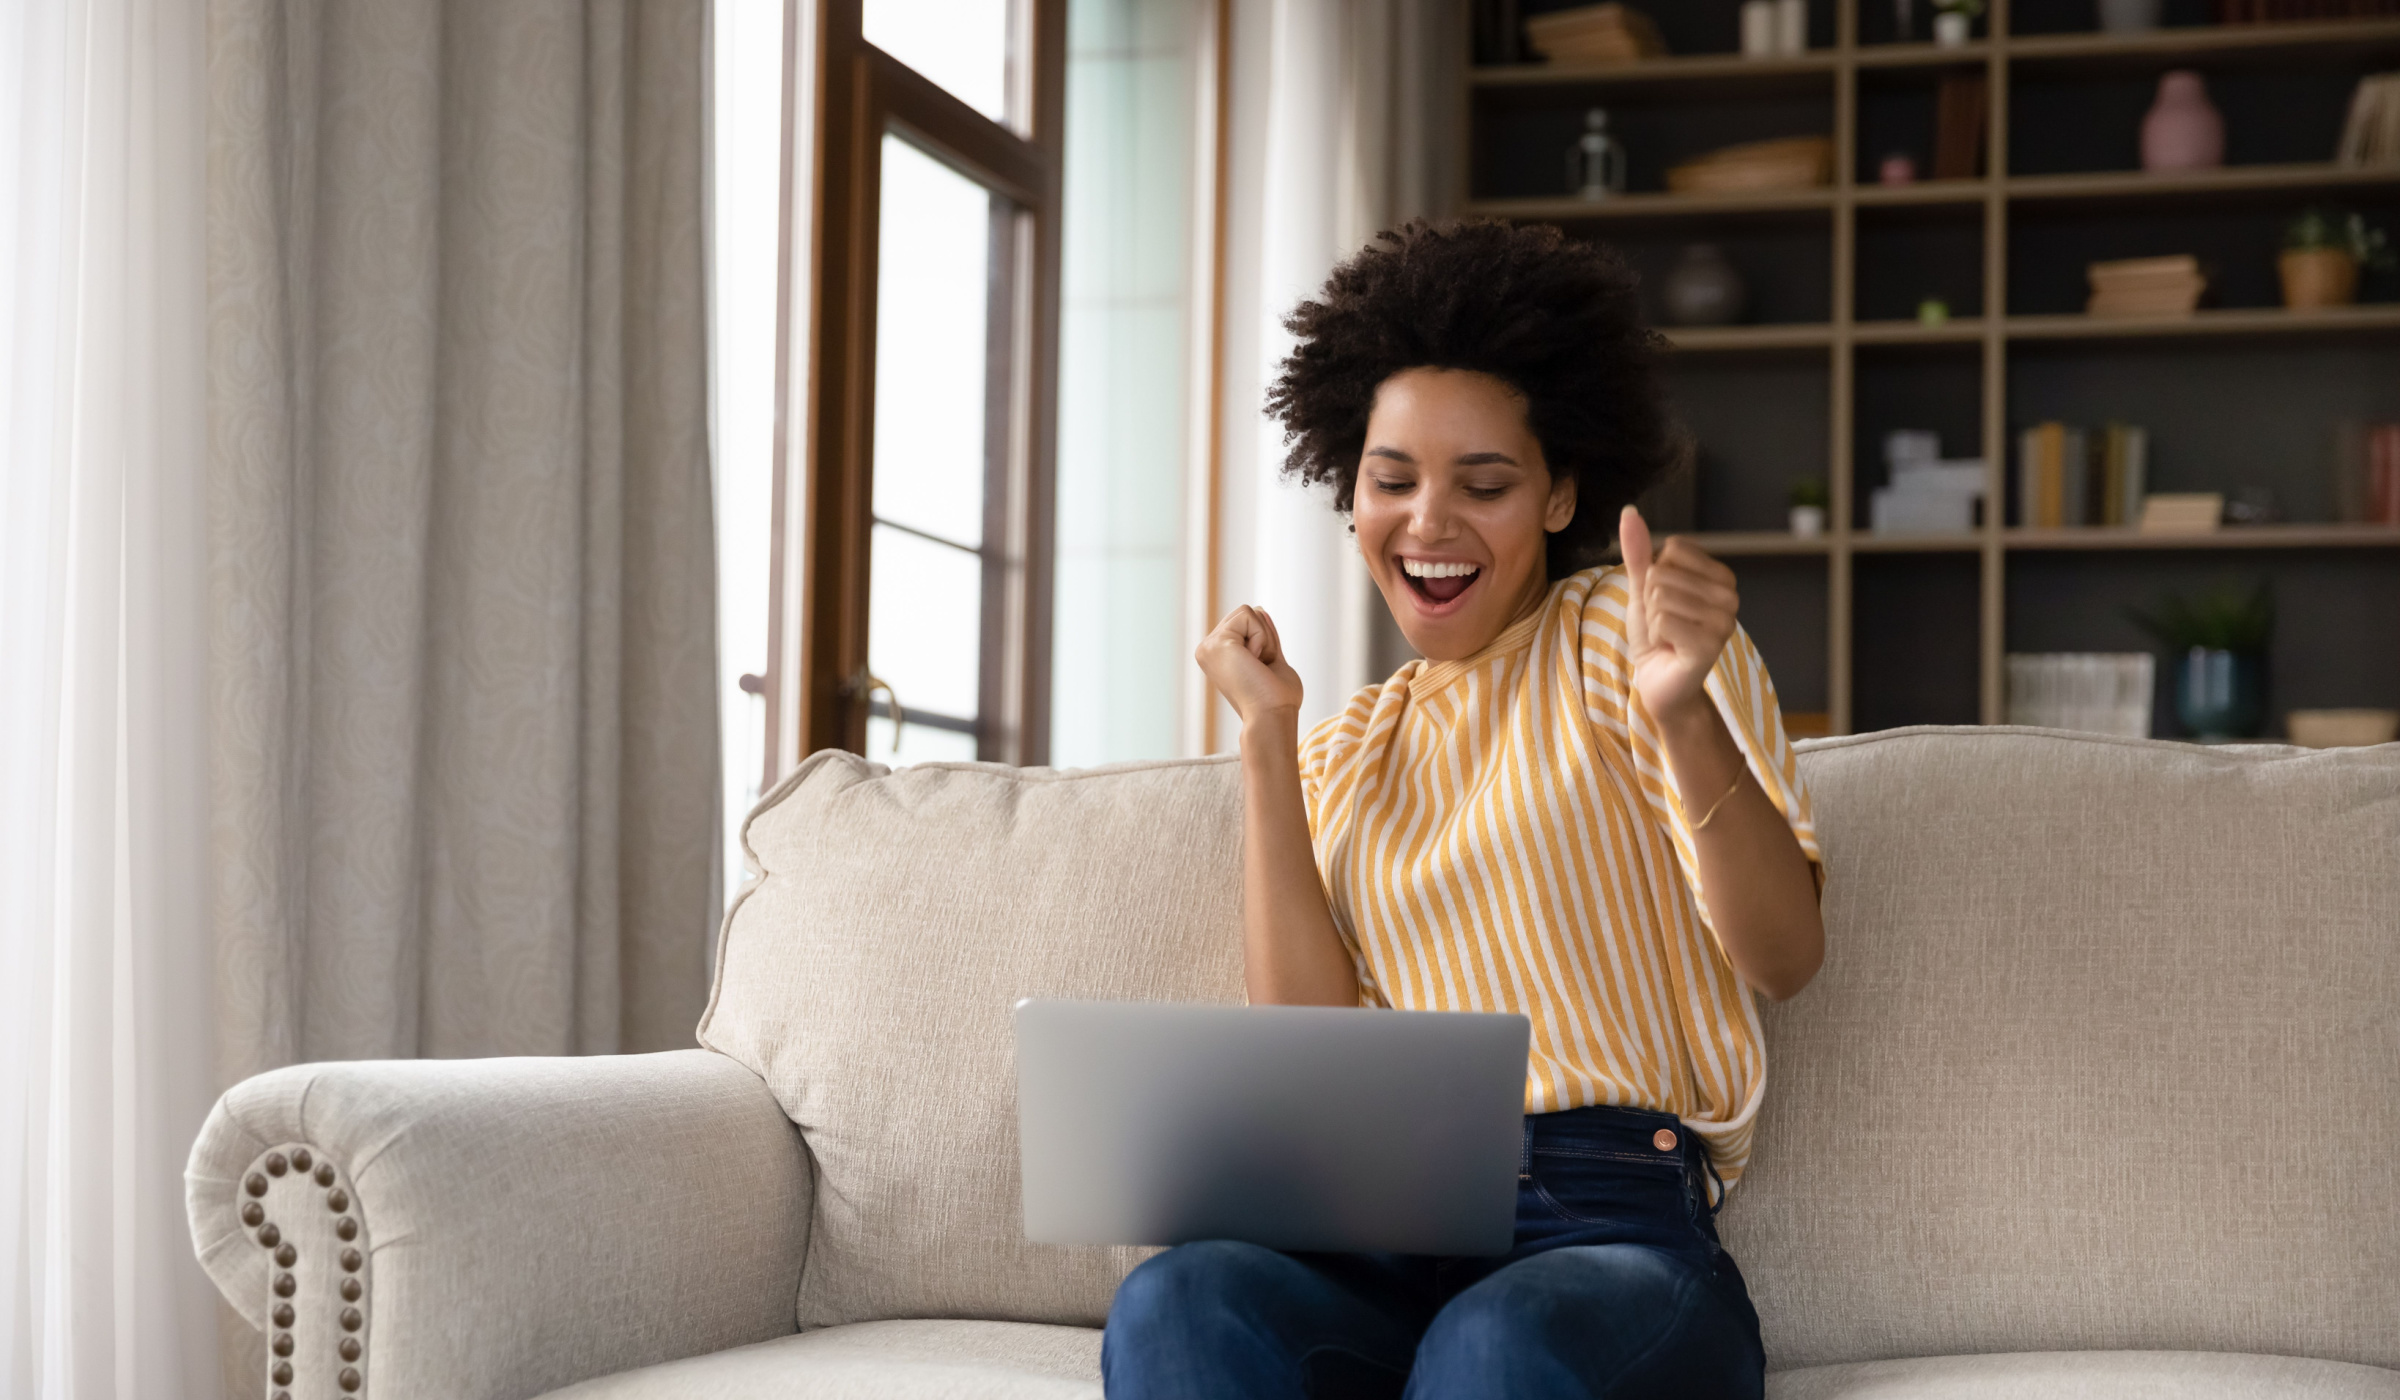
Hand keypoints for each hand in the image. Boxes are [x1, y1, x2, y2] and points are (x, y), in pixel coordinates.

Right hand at [1196, 604, 1303, 725]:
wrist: (1272, 716)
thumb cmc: (1276, 699)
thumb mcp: (1271, 659)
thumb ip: (1264, 637)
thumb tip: (1260, 610)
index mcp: (1217, 655)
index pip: (1247, 623)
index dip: (1266, 640)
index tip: (1262, 669)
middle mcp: (1207, 650)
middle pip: (1247, 613)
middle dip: (1265, 636)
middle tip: (1261, 668)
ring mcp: (1208, 646)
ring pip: (1248, 611)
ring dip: (1264, 638)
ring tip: (1257, 666)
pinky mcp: (1216, 642)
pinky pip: (1249, 615)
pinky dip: (1262, 638)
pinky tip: (1254, 661)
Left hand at [1619, 505, 1738, 723]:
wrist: (1659, 684)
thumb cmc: (1656, 636)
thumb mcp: (1643, 589)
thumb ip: (1638, 552)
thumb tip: (1629, 512)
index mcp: (1721, 576)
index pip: (1671, 548)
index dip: (1654, 576)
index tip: (1665, 604)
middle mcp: (1731, 595)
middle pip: (1662, 573)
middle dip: (1651, 602)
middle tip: (1665, 626)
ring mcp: (1724, 620)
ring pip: (1660, 596)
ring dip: (1653, 621)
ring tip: (1668, 638)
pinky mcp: (1711, 644)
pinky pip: (1662, 620)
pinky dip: (1655, 637)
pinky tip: (1670, 649)